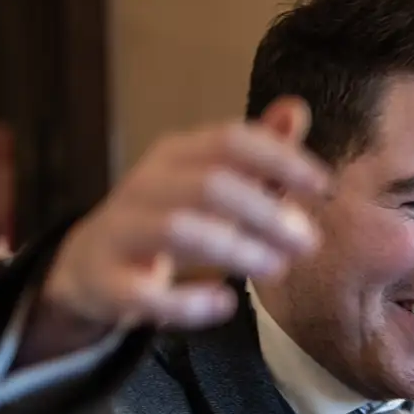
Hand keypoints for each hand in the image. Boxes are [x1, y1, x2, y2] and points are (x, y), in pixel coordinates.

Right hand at [24, 99, 325, 363]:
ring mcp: (122, 230)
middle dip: (266, 213)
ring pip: (180, 230)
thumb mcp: (210, 179)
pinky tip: (225, 304)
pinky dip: (189, 301)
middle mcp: (146, 183)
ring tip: (277, 269)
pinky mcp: (107, 281)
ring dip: (237, 250)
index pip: (230, 140)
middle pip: (211, 185)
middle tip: (308, 243)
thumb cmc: (168, 218)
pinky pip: (146, 292)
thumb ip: (255, 153)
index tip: (323, 186)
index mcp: (176, 153)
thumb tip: (296, 109)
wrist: (91, 265)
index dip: (280, 159)